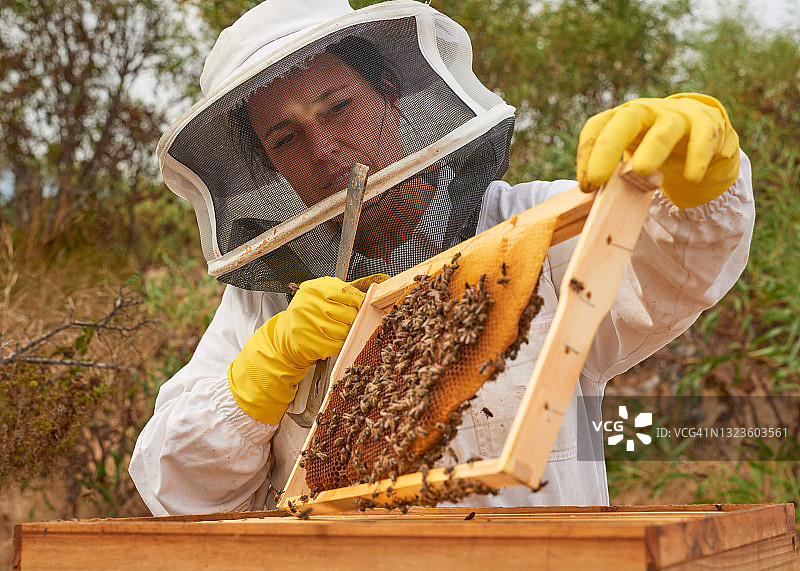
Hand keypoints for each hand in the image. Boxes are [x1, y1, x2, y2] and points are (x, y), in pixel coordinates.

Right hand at [228, 275, 385, 423]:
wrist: (285, 335)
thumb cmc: (308, 313)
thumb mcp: (321, 295)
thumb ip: (342, 293)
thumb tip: (369, 296)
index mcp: (313, 289)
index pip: (347, 293)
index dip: (360, 301)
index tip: (364, 306)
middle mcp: (308, 304)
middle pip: (348, 314)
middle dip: (356, 320)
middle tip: (354, 321)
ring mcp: (307, 324)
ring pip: (344, 331)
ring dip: (349, 334)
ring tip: (344, 331)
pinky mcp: (308, 342)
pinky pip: (336, 345)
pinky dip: (341, 345)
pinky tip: (337, 341)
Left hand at [577, 93, 739, 207]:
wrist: (703, 133)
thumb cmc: (655, 147)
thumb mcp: (632, 155)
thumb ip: (615, 172)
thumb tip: (593, 199)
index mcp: (622, 118)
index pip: (597, 127)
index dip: (587, 153)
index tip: (587, 186)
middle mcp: (647, 111)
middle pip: (625, 121)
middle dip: (608, 148)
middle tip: (597, 179)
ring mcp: (678, 116)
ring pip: (665, 129)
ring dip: (652, 149)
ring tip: (642, 172)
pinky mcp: (707, 125)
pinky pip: (703, 138)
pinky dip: (697, 157)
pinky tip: (691, 177)